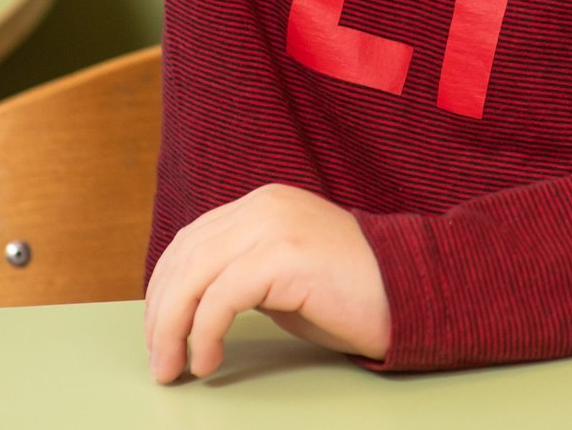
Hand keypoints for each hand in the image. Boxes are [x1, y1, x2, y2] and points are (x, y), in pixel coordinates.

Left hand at [143, 183, 390, 381]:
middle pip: (185, 258)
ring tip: (173, 367)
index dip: (163, 290)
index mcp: (262, 205)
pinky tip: (208, 360)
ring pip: (194, 277)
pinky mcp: (284, 255)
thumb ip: (242, 274)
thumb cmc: (353, 294)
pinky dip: (203, 334)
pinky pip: (221, 298)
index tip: (157, 333)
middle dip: (161, 315)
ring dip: (172, 329)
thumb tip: (191, 307)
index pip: (190, 241)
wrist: (414, 292)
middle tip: (159, 360)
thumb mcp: (284, 276)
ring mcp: (274, 226)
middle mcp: (264, 206)